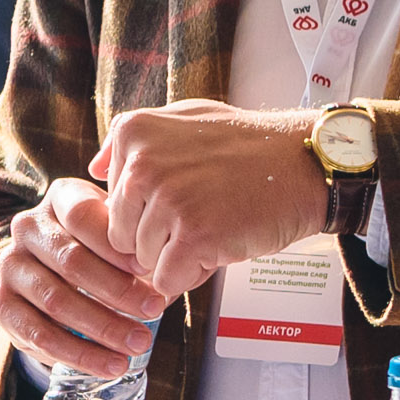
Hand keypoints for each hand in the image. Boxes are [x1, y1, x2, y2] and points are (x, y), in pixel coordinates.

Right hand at [0, 179, 164, 378]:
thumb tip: (167, 272)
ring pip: (55, 300)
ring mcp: (9, 266)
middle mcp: (26, 228)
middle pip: (71, 261)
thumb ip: (136, 242)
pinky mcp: (1, 304)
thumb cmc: (99, 248)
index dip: (117, 245)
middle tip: (155, 311)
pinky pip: (38, 334)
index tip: (151, 269)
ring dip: (102, 327)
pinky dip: (78, 354)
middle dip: (118, 291)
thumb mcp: (117, 231)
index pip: (83, 217)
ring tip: (137, 345)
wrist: (50, 271)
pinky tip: (109, 364)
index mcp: (59, 200)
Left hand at [93, 99, 327, 298]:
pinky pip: (168, 279)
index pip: (113, 204)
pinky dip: (192, 275)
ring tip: (215, 226)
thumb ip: (134, 142)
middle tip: (202, 217)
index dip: (148, 213)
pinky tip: (220, 246)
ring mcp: (169, 201)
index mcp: (134, 135)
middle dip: (158, 240)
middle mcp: (143, 165)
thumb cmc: (249, 146)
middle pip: (123, 237)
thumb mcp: (184, 119)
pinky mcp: (194, 236)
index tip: (185, 196)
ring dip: (178, 257)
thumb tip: (94, 168)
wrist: (305, 164)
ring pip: (146, 261)